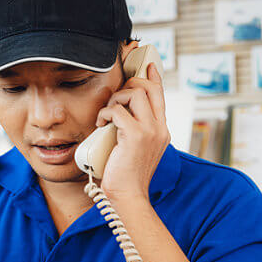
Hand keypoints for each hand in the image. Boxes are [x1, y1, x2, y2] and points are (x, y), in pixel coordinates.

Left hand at [95, 63, 170, 201]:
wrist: (128, 197)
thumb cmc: (126, 177)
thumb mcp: (135, 150)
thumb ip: (134, 132)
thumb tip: (119, 117)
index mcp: (161, 131)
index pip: (160, 95)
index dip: (153, 76)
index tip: (147, 64)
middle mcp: (159, 128)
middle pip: (147, 88)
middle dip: (127, 87)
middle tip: (114, 101)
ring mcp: (150, 130)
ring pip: (134, 94)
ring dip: (115, 100)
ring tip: (107, 115)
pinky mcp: (135, 135)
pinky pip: (117, 111)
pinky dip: (105, 114)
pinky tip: (100, 124)